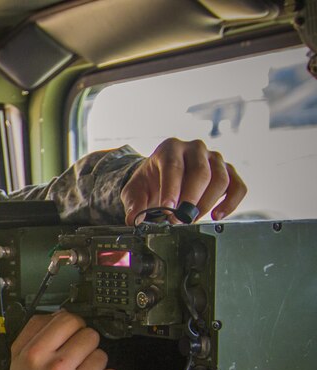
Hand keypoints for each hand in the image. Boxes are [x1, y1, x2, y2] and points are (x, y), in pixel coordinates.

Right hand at [0, 311, 117, 369]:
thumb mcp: (18, 356)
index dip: (73, 325)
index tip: (72, 334)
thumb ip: (34, 329)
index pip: (69, 320)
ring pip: (102, 355)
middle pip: (90, 336)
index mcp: (35, 355)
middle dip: (83, 345)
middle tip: (74, 358)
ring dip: (93, 363)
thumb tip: (60, 313)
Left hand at [121, 138, 246, 224]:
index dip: (172, 189)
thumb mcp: (134, 191)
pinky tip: (217, 216)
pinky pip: (238, 186)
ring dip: (207, 203)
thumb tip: (134, 218)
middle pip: (201, 172)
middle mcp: (195, 149)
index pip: (174, 166)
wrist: (160, 179)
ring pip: (221, 179)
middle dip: (191, 200)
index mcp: (170, 148)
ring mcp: (214, 159)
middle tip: (179, 219)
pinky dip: (231, 202)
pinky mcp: (228, 172)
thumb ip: (133, 204)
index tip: (168, 210)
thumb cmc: (149, 183)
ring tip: (191, 219)